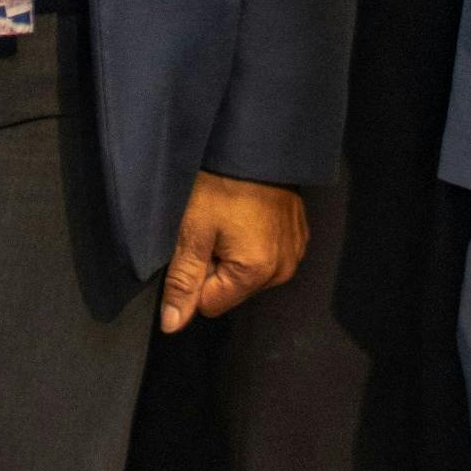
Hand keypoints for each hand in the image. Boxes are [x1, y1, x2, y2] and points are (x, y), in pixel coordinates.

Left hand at [162, 175, 309, 331]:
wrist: (257, 144)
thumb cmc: (221, 184)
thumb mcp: (193, 231)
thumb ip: (183, 281)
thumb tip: (172, 326)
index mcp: (257, 273)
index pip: (210, 304)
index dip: (196, 276)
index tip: (198, 243)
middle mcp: (283, 271)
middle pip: (231, 291)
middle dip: (216, 266)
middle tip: (213, 228)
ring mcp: (295, 253)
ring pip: (248, 274)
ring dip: (234, 254)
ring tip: (231, 219)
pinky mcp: (299, 237)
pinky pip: (267, 256)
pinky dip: (253, 242)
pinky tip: (248, 216)